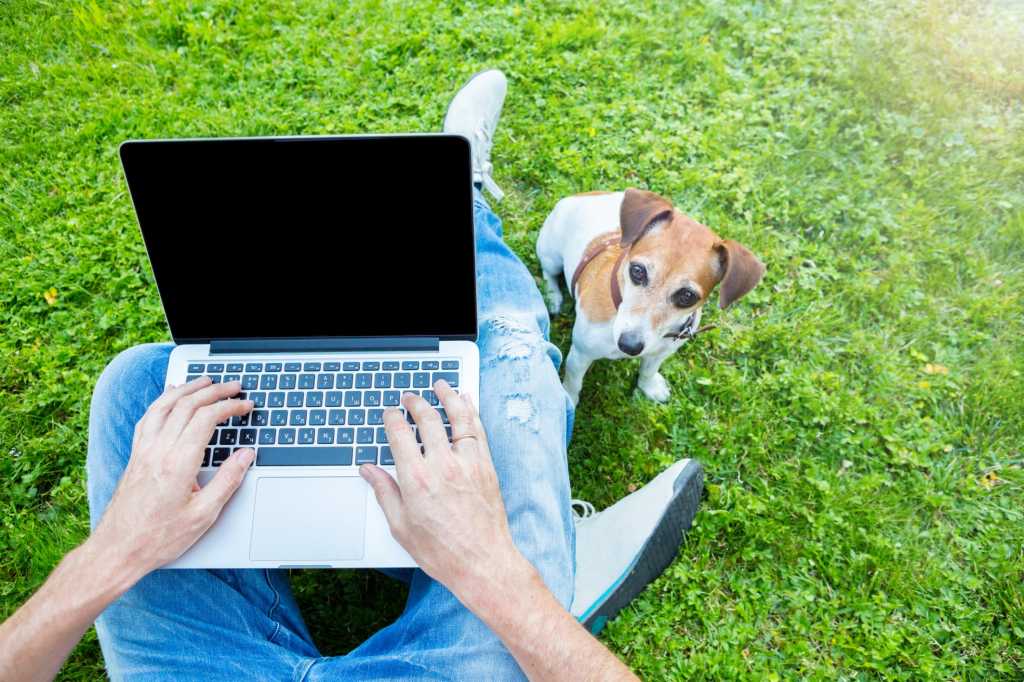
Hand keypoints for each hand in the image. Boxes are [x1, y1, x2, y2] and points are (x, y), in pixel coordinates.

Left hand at [90, 377, 255, 577]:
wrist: (117, 550)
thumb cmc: (158, 538)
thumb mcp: (203, 515)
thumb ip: (228, 481)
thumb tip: (245, 456)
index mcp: (178, 463)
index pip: (207, 419)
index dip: (230, 406)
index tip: (245, 405)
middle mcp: (158, 450)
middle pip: (187, 405)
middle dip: (214, 391)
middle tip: (233, 387)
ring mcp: (143, 451)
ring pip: (164, 405)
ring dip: (187, 389)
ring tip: (205, 382)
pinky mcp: (134, 456)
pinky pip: (148, 418)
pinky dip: (163, 401)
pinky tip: (169, 399)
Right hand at [359, 381, 534, 602]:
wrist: (483, 563)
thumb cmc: (443, 552)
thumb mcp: (401, 526)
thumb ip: (384, 492)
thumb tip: (368, 471)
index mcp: (416, 479)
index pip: (400, 434)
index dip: (392, 418)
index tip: (390, 413)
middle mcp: (442, 466)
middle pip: (427, 420)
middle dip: (415, 403)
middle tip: (409, 397)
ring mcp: (468, 463)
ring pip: (457, 417)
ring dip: (447, 397)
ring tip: (440, 385)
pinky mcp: (486, 467)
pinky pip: (478, 430)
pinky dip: (471, 412)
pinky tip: (467, 402)